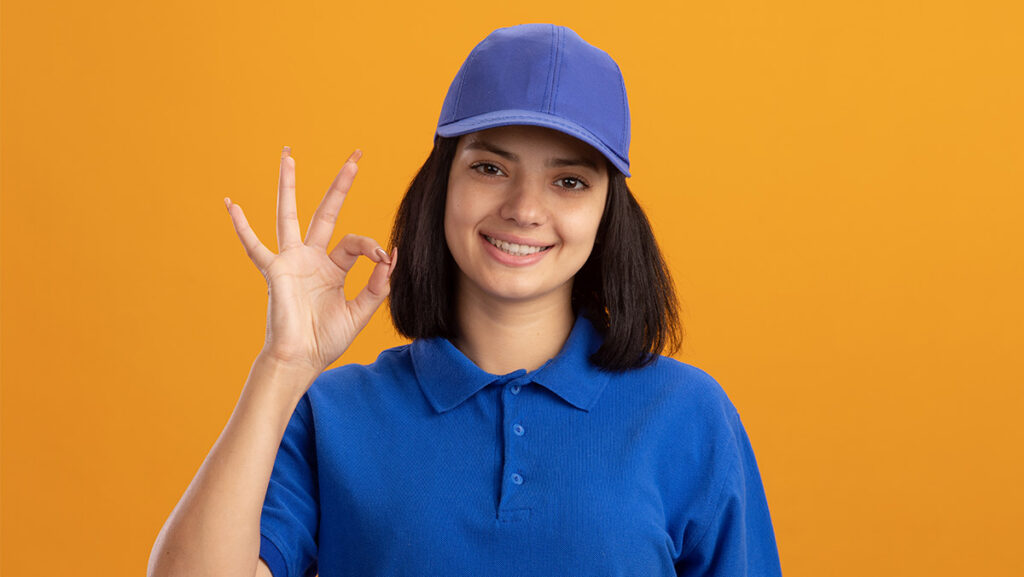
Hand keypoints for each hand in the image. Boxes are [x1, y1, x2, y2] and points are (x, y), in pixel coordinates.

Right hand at [224, 146, 395, 373]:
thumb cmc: (326, 340)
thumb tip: (392, 255)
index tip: (384, 257)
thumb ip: (378, 286)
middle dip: (340, 185)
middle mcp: (311, 258)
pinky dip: (242, 226)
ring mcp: (291, 261)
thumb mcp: (360, 312)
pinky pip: (255, 246)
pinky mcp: (274, 271)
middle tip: (355, 156)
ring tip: (288, 155)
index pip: (355, 242)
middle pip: (326, 212)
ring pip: (289, 214)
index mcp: (332, 268)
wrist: (300, 360)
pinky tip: (231, 204)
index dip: (372, 247)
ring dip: (289, 185)